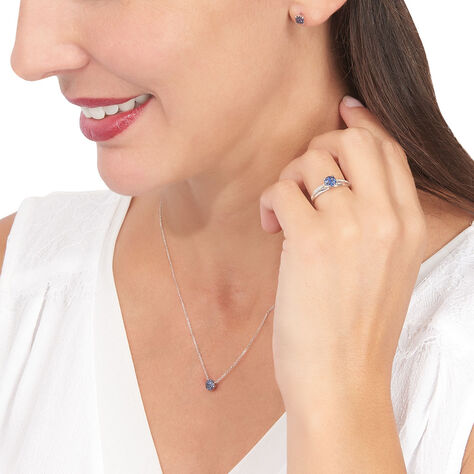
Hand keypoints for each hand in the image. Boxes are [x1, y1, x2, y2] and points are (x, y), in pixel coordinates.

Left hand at [259, 96, 427, 414]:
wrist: (342, 380)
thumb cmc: (356, 329)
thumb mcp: (386, 269)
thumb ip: (375, 221)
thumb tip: (341, 181)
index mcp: (408, 224)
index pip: (388, 149)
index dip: (360, 124)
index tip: (341, 111)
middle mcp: (386, 217)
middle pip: (351, 140)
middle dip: (319, 148)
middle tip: (302, 181)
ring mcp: (350, 226)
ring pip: (312, 158)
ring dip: (289, 178)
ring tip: (284, 214)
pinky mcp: (311, 241)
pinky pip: (281, 189)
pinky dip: (269, 202)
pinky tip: (271, 228)